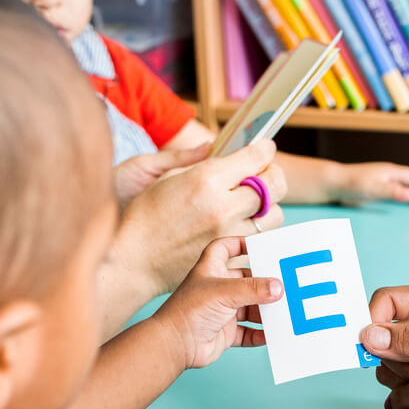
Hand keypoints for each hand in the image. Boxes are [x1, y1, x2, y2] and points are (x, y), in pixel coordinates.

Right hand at [114, 140, 287, 297]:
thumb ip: (197, 160)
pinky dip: (258, 232)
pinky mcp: (231, 258)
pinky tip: (244, 227)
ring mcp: (230, 235)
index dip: (265, 150)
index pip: (256, 157)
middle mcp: (223, 206)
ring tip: (254, 204)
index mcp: (206, 179)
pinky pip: (262, 241)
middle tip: (265, 175)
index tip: (265, 148)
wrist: (133, 260)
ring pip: (275, 216)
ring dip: (269, 207)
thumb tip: (220, 148)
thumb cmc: (144, 216)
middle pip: (275, 185)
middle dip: (273, 175)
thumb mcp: (165, 176)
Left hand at [152, 236, 282, 370]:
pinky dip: (259, 334)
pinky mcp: (225, 333)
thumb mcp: (225, 292)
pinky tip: (271, 335)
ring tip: (283, 312)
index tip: (259, 246)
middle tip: (284, 285)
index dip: (240, 243)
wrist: (174, 345)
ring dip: (265, 311)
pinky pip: (247, 333)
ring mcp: (221, 312)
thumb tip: (278, 288)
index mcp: (211, 270)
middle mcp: (217, 289)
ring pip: (250, 308)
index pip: (224, 248)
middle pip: (245, 281)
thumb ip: (253, 289)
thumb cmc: (190, 311)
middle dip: (264, 284)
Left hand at [330, 162, 408, 204]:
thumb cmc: (352, 184)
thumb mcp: (373, 189)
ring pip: (404, 185)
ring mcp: (382, 181)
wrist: (333, 184)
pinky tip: (404, 205)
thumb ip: (392, 192)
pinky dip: (404, 197)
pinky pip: (395, 191)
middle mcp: (388, 174)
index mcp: (391, 171)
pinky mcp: (376, 188)